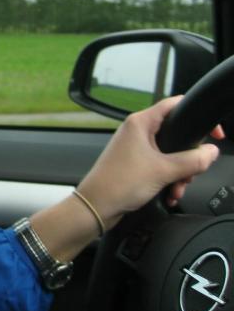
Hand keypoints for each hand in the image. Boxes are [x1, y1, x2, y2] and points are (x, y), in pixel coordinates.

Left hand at [76, 96, 224, 230]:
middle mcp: (136, 131)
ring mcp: (135, 147)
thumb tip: (210, 152)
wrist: (97, 205)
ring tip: (176, 188)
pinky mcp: (134, 163)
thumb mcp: (164, 171)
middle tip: (191, 171)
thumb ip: (192, 160)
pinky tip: (169, 194)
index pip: (174, 105)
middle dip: (187, 157)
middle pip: (176, 134)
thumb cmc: (118, 183)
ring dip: (179, 173)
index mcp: (140, 123)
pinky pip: (160, 166)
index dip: (195, 114)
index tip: (213, 132)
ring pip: (170, 154)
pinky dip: (168, 179)